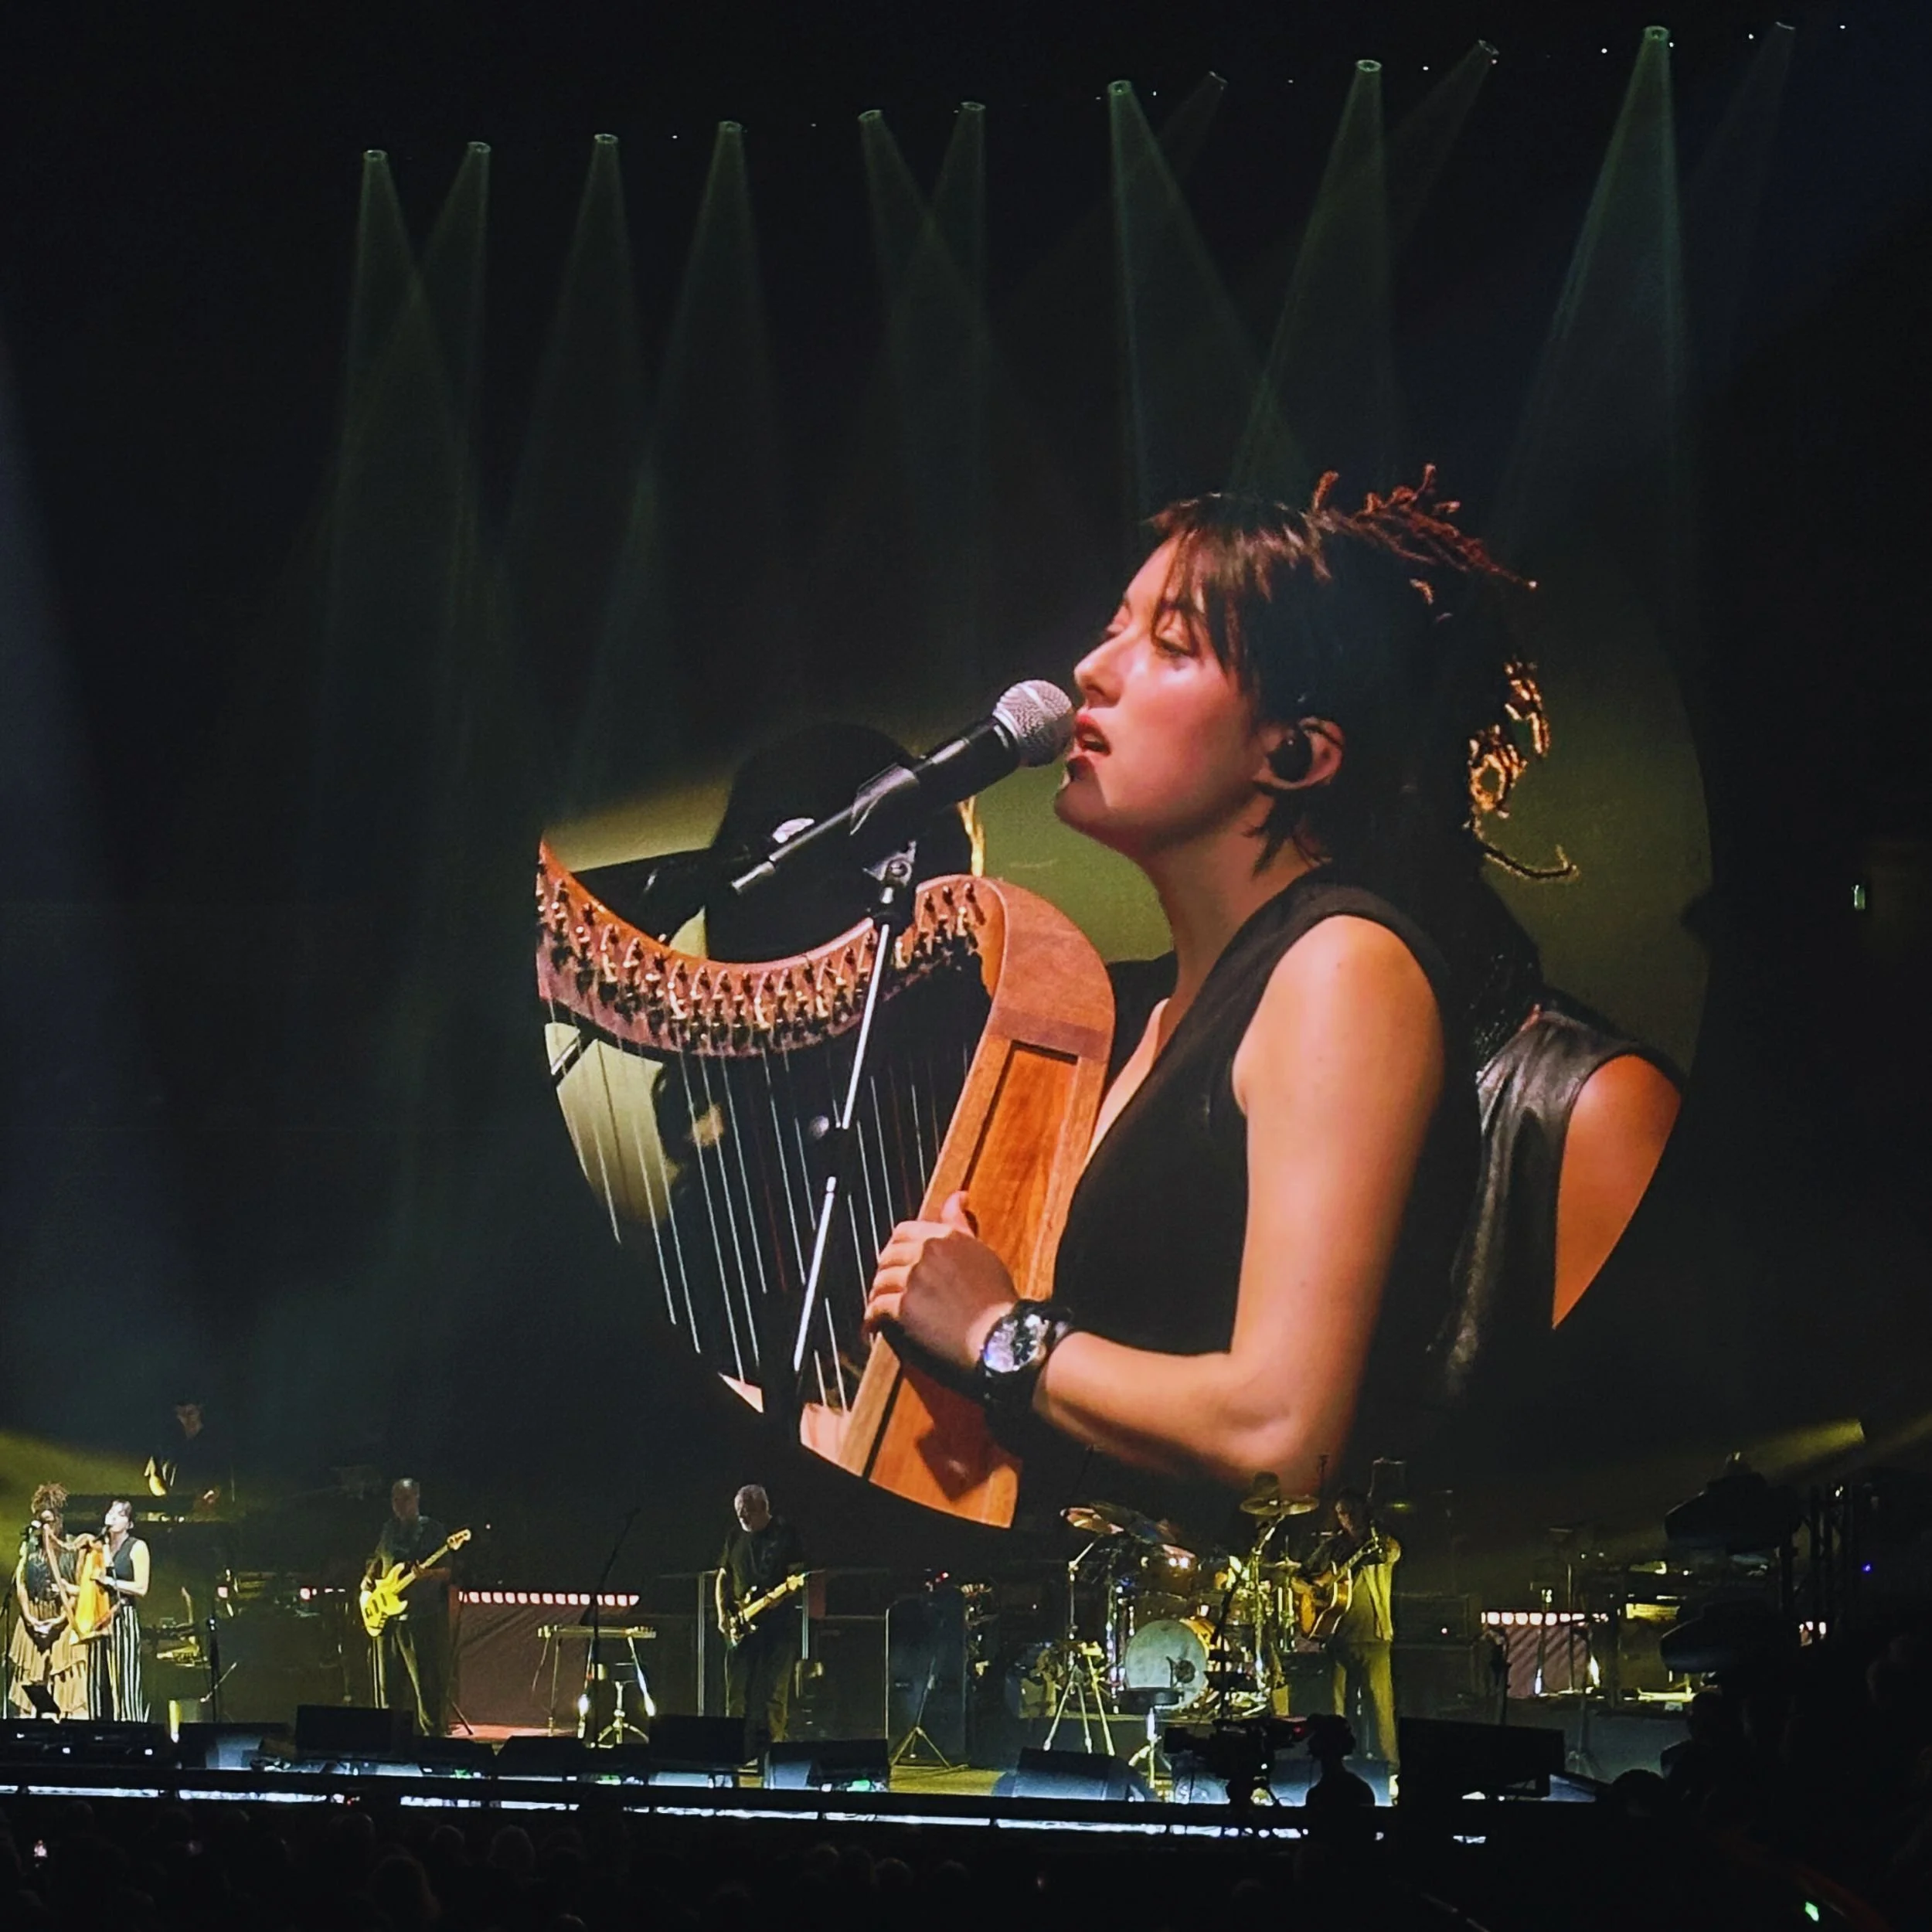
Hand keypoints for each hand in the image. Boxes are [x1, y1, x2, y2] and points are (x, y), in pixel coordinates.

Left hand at [865, 1191, 1016, 1378]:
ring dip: (878, 1295)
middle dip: (886, 1272)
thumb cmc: (996, 1299)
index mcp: (944, 1237)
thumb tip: (956, 1197)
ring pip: (880, 1281)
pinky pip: (876, 1308)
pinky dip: (873, 1319)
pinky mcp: (902, 1307)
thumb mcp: (981, 1252)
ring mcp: (912, 1279)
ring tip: (880, 1308)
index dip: (897, 1247)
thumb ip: (960, 1224)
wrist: (1000, 1335)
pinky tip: (875, 1326)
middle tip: (887, 1286)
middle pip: (888, 1256)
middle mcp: (925, 1253)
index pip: (904, 1232)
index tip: (898, 1260)